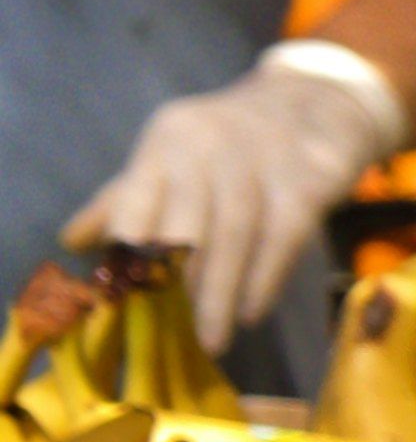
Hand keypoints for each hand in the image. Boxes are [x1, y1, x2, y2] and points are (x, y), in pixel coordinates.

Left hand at [73, 53, 392, 347]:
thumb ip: (126, 198)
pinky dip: (264, 280)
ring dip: (219, 294)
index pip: (135, 200)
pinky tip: (251, 313)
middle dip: (172, 283)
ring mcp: (262, 161)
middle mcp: (209, 145)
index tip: (119, 296)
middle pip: (184, 223)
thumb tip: (73, 243)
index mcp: (168, 141)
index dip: (126, 251)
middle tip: (165, 331)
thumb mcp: (175, 155)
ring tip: (211, 339)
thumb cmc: (233, 141)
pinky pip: (282, 239)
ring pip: (234, 236)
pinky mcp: (309, 181)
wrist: (318, 102)